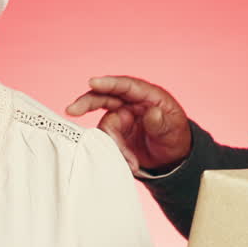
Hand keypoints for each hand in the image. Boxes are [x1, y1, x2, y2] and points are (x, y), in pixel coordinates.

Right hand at [65, 76, 192, 173]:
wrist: (172, 158)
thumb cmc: (175, 136)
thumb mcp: (173, 129)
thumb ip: (160, 122)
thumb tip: (151, 113)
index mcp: (147, 96)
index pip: (125, 86)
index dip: (108, 83)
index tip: (92, 82)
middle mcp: (130, 104)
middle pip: (104, 98)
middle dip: (87, 103)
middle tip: (72, 110)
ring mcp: (121, 118)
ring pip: (106, 126)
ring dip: (114, 145)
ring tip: (132, 162)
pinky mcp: (116, 133)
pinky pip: (108, 141)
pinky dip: (116, 153)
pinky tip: (131, 164)